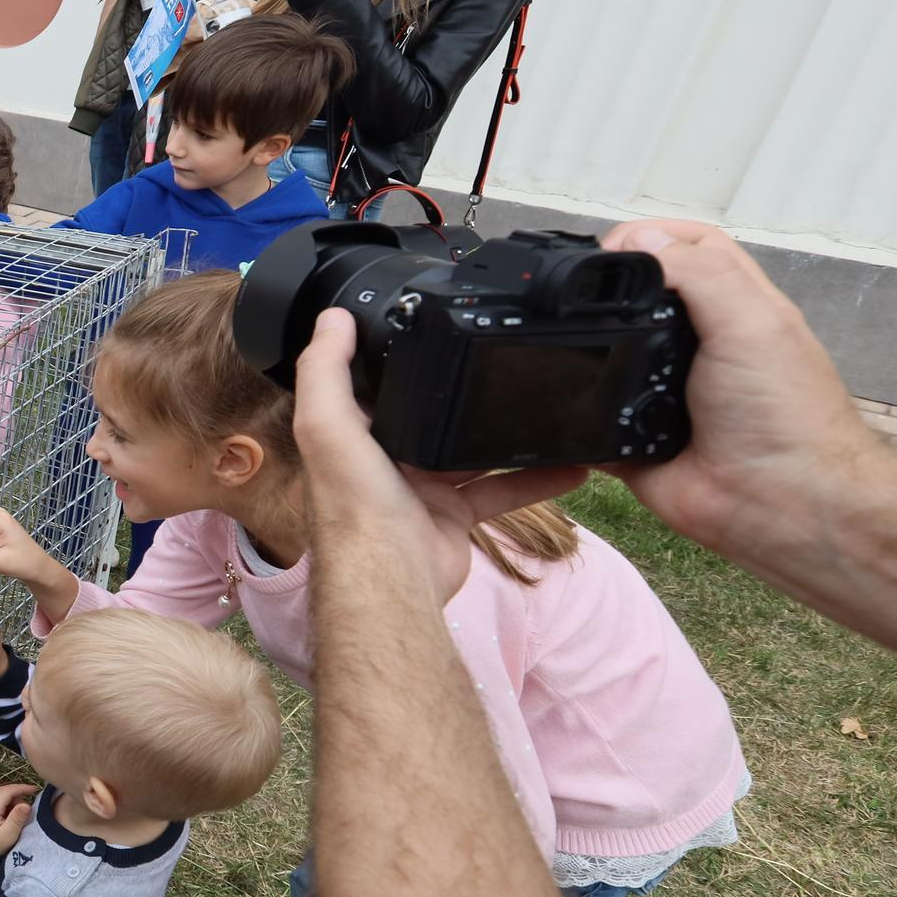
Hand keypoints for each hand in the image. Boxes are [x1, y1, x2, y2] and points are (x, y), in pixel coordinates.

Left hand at [0, 782, 36, 853]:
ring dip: (8, 799)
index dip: (22, 788)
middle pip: (1, 790)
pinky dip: (1, 803)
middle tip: (25, 807)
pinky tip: (6, 816)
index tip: (34, 790)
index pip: (8, 790)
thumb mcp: (9, 835)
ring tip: (15, 814)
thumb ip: (18, 818)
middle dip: (16, 794)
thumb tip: (27, 804)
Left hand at [291, 309, 581, 602]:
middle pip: (429, 414)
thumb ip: (326, 369)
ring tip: (548, 405)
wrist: (393, 579)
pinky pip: (501, 489)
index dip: (400, 359)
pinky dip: (535, 478)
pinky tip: (570, 465)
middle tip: (503, 363)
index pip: (375, 385)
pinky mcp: (455, 516)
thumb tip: (333, 317)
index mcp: (353, 435)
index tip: (437, 327)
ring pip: (472, 450)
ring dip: (506, 432)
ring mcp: (423, 488)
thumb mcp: (328, 424)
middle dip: (462, 392)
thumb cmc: (355, 504)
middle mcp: (385, 459)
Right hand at [597, 220, 873, 555]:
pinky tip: (563, 399)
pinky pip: (588, 415)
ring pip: (608, 351)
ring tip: (564, 341)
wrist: (779, 504)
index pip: (688, 248)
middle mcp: (698, 344)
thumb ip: (702, 275)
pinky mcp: (633, 435)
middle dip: (607, 290)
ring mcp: (663, 389)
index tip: (609, 247)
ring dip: (587, 348)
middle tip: (577, 294)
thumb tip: (641, 239)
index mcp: (733, 307)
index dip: (648, 236)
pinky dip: (573, 408)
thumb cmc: (788, 418)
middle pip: (639, 294)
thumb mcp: (753, 323)